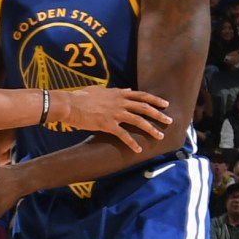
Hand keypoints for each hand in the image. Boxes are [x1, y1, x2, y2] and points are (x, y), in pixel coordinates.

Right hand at [48, 86, 175, 146]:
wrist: (68, 104)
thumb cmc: (81, 96)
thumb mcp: (100, 90)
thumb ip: (115, 91)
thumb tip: (126, 90)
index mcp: (118, 94)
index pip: (141, 95)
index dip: (155, 99)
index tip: (166, 104)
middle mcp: (120, 102)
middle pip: (144, 108)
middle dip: (159, 114)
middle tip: (170, 121)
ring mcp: (115, 113)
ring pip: (138, 121)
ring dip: (151, 129)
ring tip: (160, 136)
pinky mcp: (107, 124)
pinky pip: (123, 135)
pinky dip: (132, 142)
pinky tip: (138, 149)